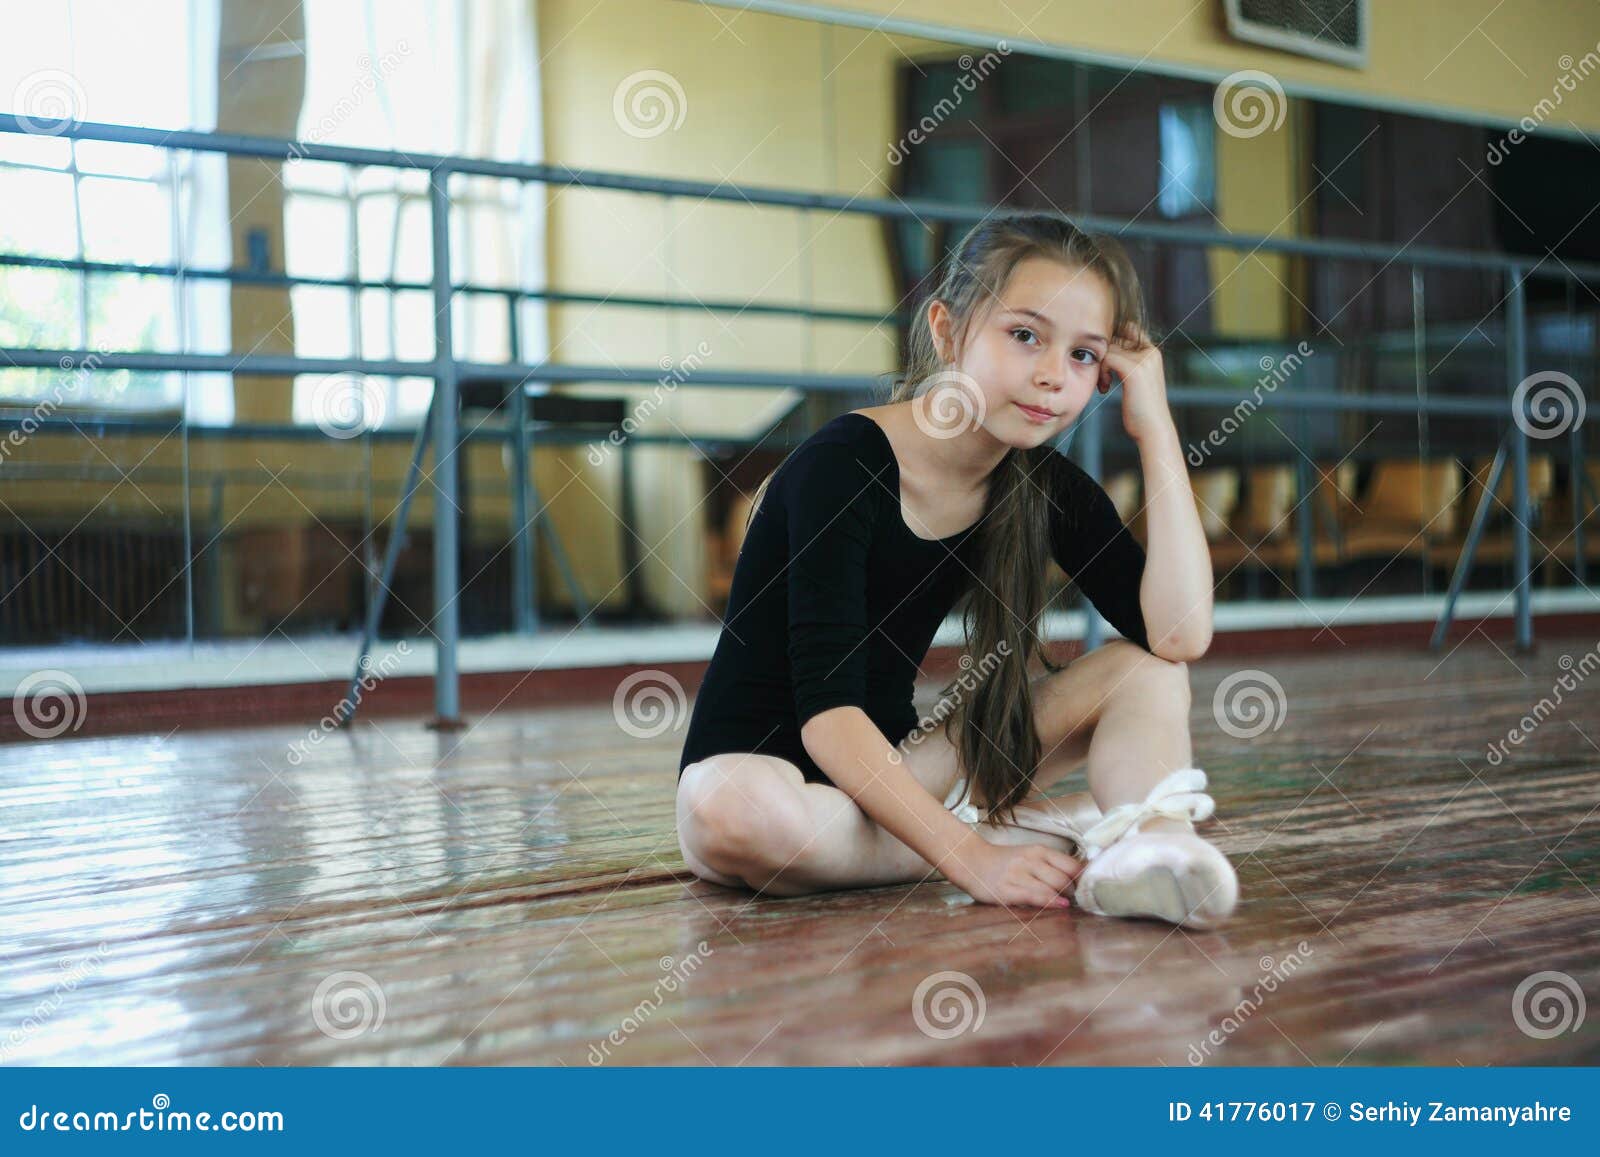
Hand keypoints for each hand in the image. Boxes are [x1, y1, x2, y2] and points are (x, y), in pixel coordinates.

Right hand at [949, 836, 1083, 909]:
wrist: (971, 861)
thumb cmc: (1004, 862)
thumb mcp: (1029, 856)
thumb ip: (1051, 865)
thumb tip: (1080, 878)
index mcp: (1038, 851)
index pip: (1071, 865)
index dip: (1083, 879)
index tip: (1087, 889)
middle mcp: (1030, 860)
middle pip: (1064, 878)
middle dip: (1075, 892)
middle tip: (1079, 901)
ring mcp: (1018, 875)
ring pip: (1052, 887)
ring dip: (1066, 898)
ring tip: (1071, 905)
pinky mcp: (1008, 890)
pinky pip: (1035, 896)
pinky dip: (1051, 902)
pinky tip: (1061, 905)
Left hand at [1097, 320, 1174, 445]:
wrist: (1153, 429)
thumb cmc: (1141, 411)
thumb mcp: (1136, 382)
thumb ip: (1128, 365)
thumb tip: (1107, 353)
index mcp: (1153, 353)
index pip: (1129, 330)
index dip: (1112, 342)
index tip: (1104, 363)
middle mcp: (1150, 352)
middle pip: (1115, 338)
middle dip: (1103, 356)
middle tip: (1102, 377)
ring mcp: (1143, 359)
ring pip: (1109, 348)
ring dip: (1101, 366)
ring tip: (1104, 384)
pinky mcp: (1134, 370)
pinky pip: (1107, 358)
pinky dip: (1101, 373)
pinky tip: (1105, 389)